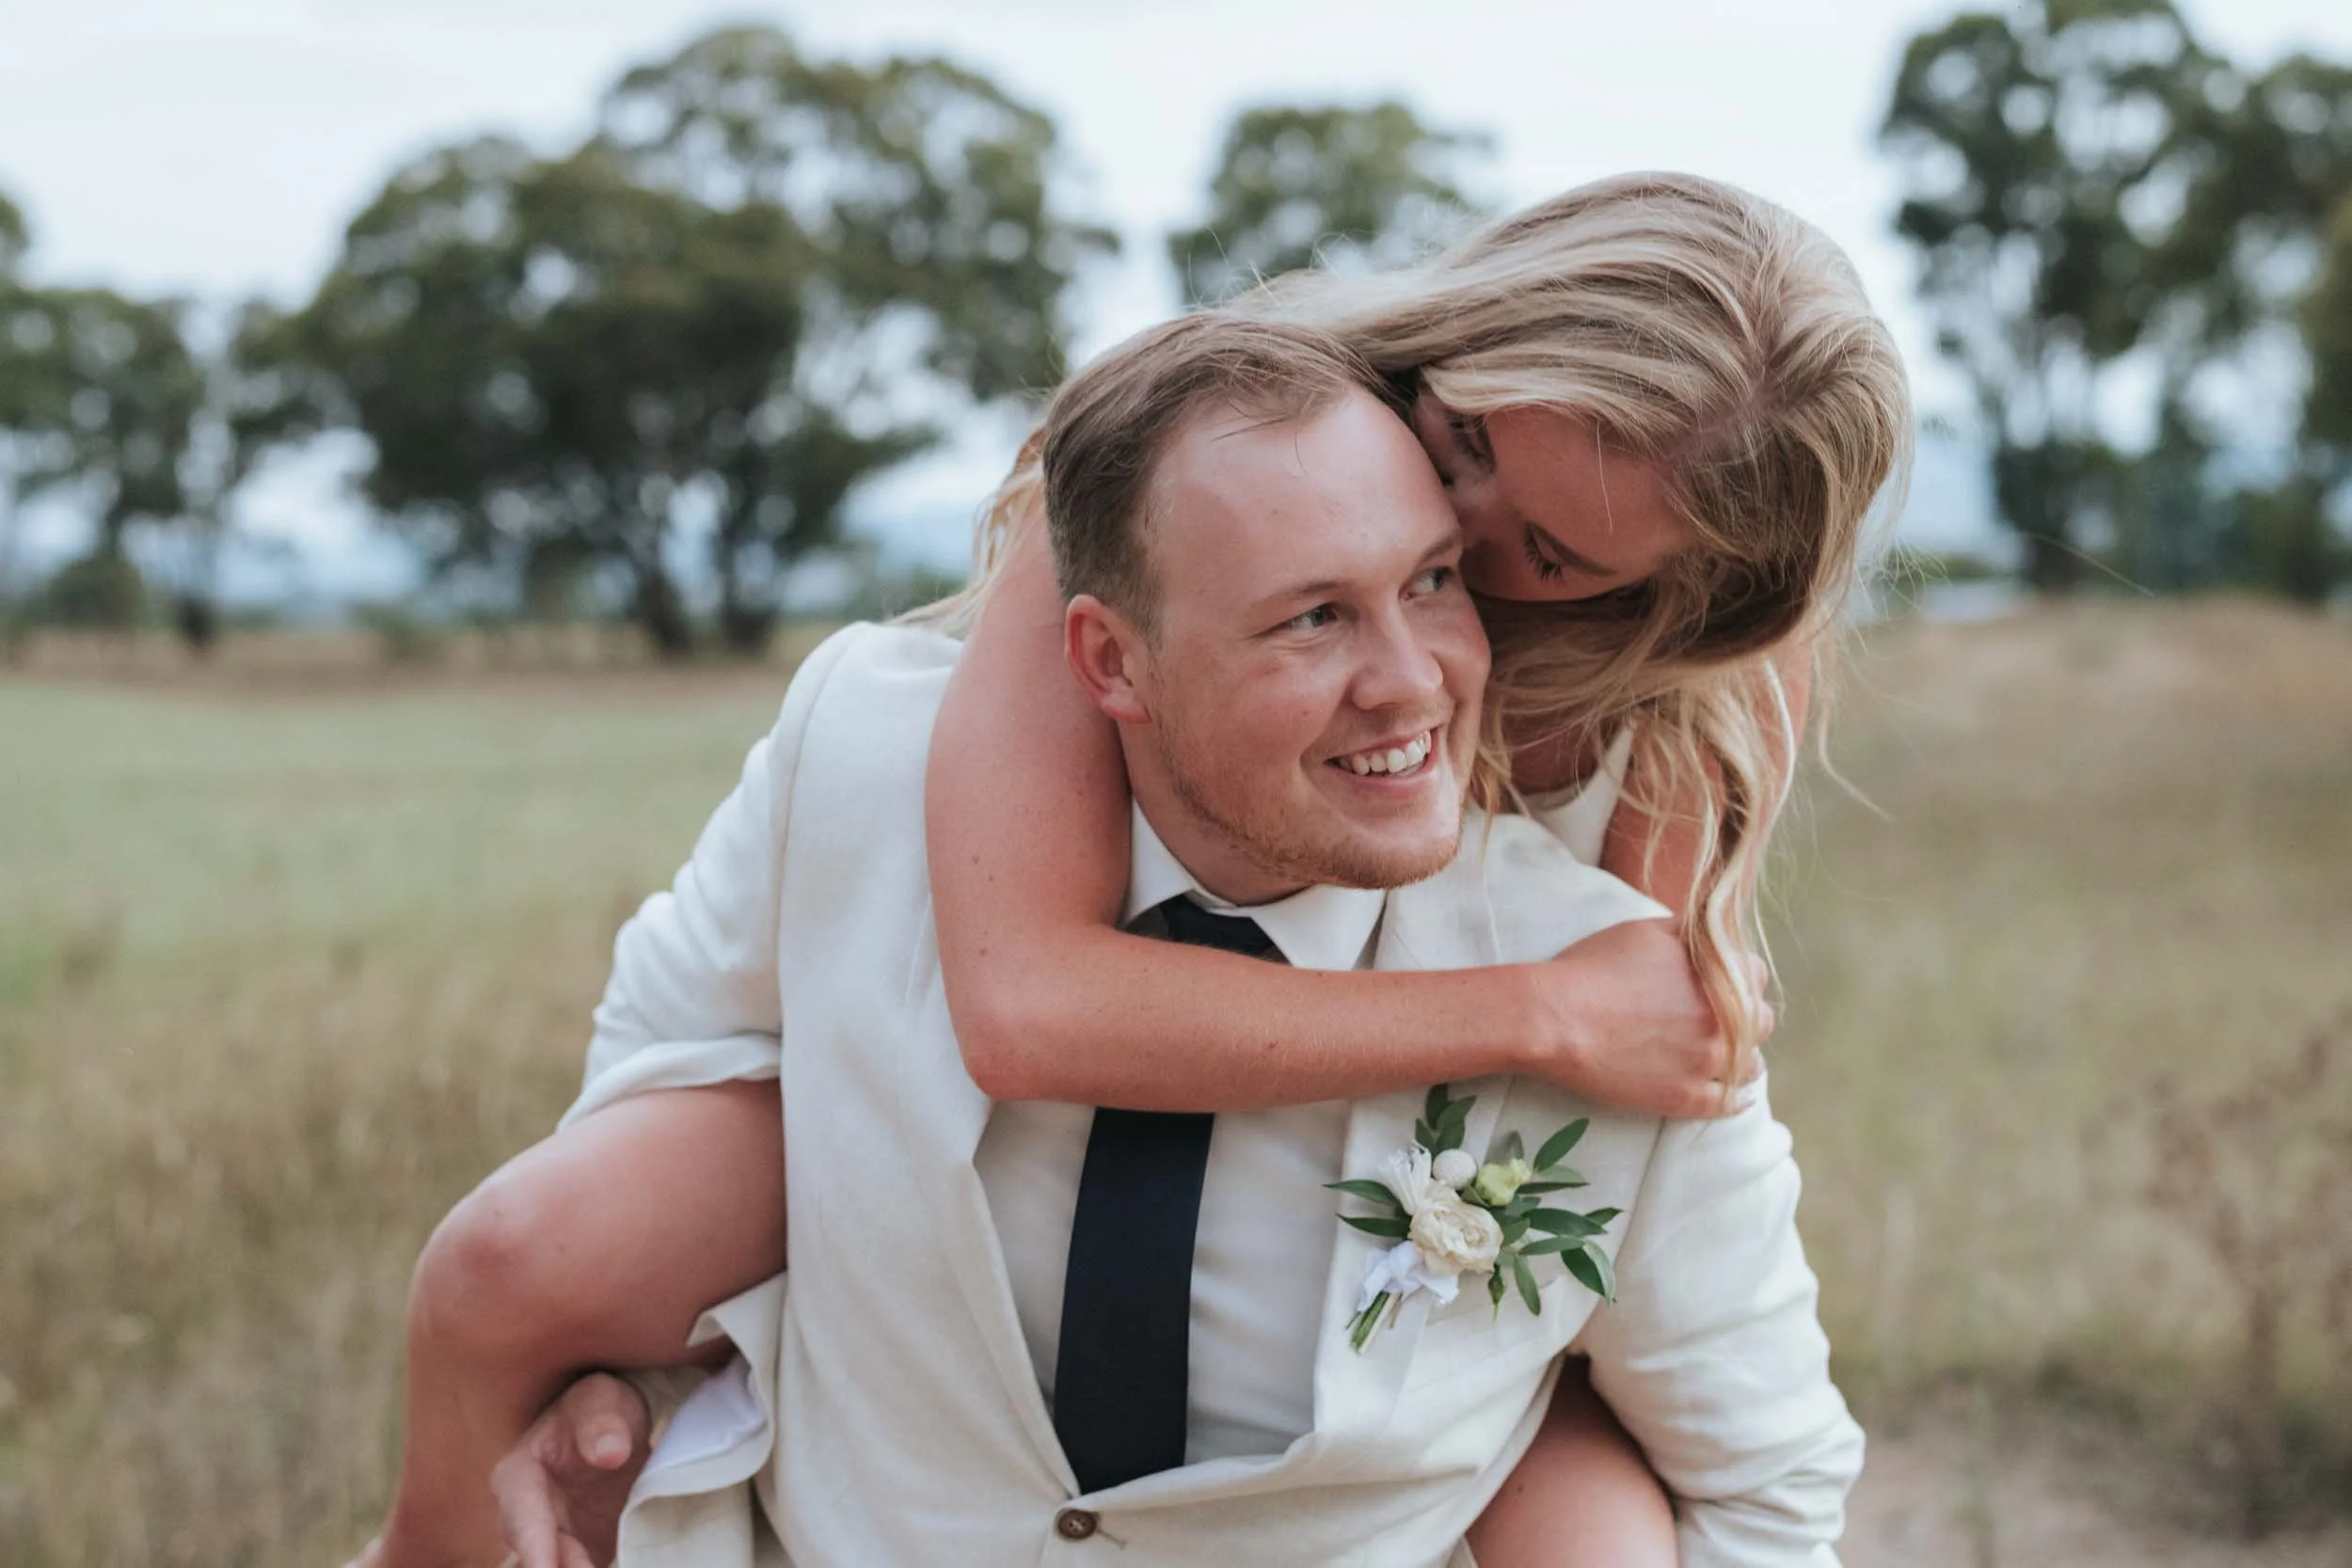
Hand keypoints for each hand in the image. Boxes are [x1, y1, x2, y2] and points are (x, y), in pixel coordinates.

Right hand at [491, 1371, 651, 1567]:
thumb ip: (601, 1423)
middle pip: (534, 1558)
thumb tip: (609, 1453)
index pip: (522, 1516)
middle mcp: (524, 1516)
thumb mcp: (601, 1400)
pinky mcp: (576, 1556)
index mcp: (517, 1476)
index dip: (534, 1548)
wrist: (614, 1427)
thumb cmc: (599, 1407)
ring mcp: (551, 1539)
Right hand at [1528, 919, 1769, 1119]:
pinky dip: (1736, 1097)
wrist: (1556, 1018)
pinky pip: (1728, 1104)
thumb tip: (1714, 938)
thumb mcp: (1648, 931)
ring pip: (1750, 1065)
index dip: (1739, 974)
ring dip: (1741, 1057)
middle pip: (1761, 1021)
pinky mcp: (1684, 1098)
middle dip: (1745, 1016)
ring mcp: (1706, 1064)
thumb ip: (1692, 935)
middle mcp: (1724, 1022)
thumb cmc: (1594, 967)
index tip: (1723, 981)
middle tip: (1717, 1016)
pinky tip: (1735, 1094)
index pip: (1755, 973)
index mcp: (1719, 979)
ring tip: (1720, 1054)